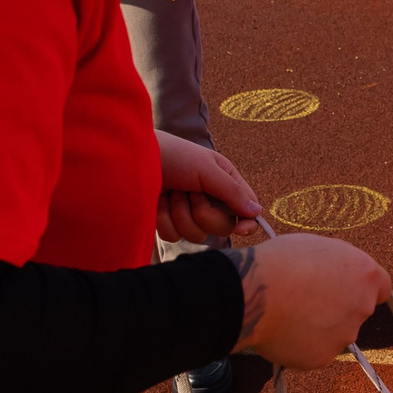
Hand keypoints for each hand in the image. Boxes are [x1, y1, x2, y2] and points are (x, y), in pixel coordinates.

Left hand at [153, 130, 262, 244]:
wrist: (135, 158)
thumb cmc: (175, 155)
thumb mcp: (207, 168)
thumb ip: (232, 191)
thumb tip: (257, 212)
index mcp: (225, 183)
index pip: (246, 209)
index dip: (247, 222)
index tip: (242, 229)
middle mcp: (210, 200)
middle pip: (222, 227)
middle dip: (203, 212)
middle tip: (191, 191)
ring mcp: (188, 214)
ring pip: (196, 235)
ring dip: (180, 213)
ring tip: (172, 192)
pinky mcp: (168, 223)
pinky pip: (173, 236)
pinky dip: (164, 219)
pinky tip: (159, 201)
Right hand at [227, 234, 391, 366]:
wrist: (254, 294)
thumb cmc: (281, 262)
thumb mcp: (318, 247)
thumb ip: (338, 264)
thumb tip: (338, 273)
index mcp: (365, 274)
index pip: (381, 286)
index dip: (361, 287)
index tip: (347, 287)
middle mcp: (362, 307)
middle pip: (355, 311)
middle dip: (336, 308)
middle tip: (305, 300)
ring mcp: (343, 336)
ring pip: (334, 333)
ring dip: (318, 327)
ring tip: (287, 314)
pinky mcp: (322, 358)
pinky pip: (313, 351)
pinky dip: (300, 344)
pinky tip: (281, 331)